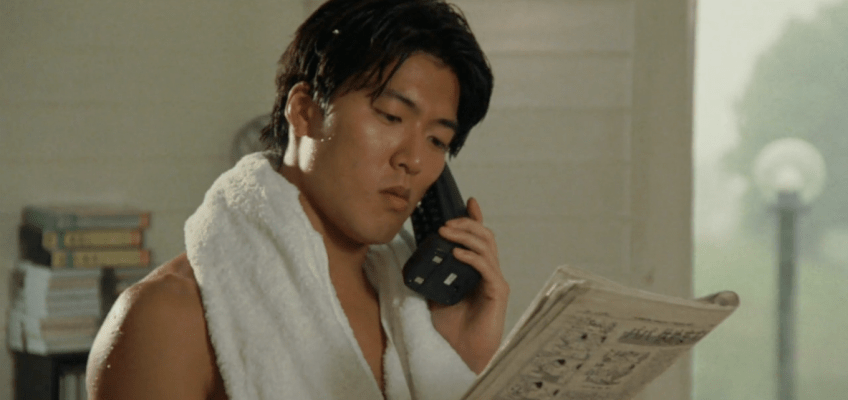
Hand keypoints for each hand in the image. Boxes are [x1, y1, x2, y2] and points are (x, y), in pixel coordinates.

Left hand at [429, 197, 508, 373]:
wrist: (459, 354)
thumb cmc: (450, 328)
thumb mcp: (435, 294)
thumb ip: (433, 276)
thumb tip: (416, 258)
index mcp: (475, 271)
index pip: (479, 238)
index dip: (475, 218)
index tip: (469, 201)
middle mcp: (488, 272)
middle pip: (484, 236)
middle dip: (466, 224)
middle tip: (445, 224)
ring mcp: (495, 281)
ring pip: (486, 247)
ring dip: (466, 236)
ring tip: (446, 233)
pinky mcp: (497, 292)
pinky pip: (486, 267)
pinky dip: (471, 257)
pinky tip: (456, 254)